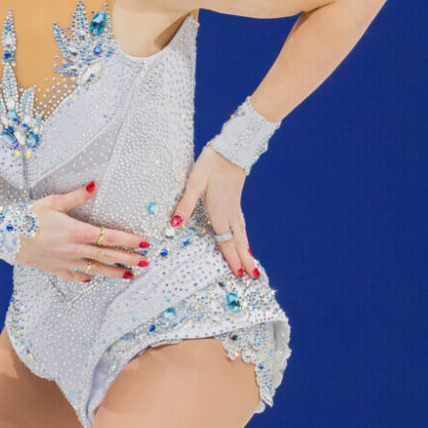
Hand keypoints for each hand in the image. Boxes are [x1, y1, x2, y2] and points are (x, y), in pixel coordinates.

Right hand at [13, 182, 150, 281]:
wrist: (5, 236)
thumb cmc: (27, 217)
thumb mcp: (52, 202)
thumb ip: (76, 196)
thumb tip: (94, 185)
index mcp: (77, 232)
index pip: (110, 237)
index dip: (129, 241)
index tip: (144, 244)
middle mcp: (75, 249)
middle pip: (108, 256)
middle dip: (129, 259)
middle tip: (145, 263)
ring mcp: (66, 262)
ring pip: (95, 269)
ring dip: (114, 272)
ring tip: (128, 275)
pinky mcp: (55, 269)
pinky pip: (74, 276)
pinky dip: (85, 277)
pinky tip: (91, 277)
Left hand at [174, 146, 257, 279]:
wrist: (231, 150)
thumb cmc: (211, 165)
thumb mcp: (193, 183)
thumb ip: (185, 204)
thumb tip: (174, 223)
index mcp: (219, 211)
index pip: (225, 240)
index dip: (231, 258)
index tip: (239, 274)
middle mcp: (230, 213)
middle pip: (238, 241)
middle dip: (245, 260)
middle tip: (253, 277)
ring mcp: (235, 207)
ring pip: (242, 233)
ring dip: (247, 250)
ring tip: (253, 264)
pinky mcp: (236, 201)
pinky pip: (242, 224)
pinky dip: (245, 236)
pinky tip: (244, 238)